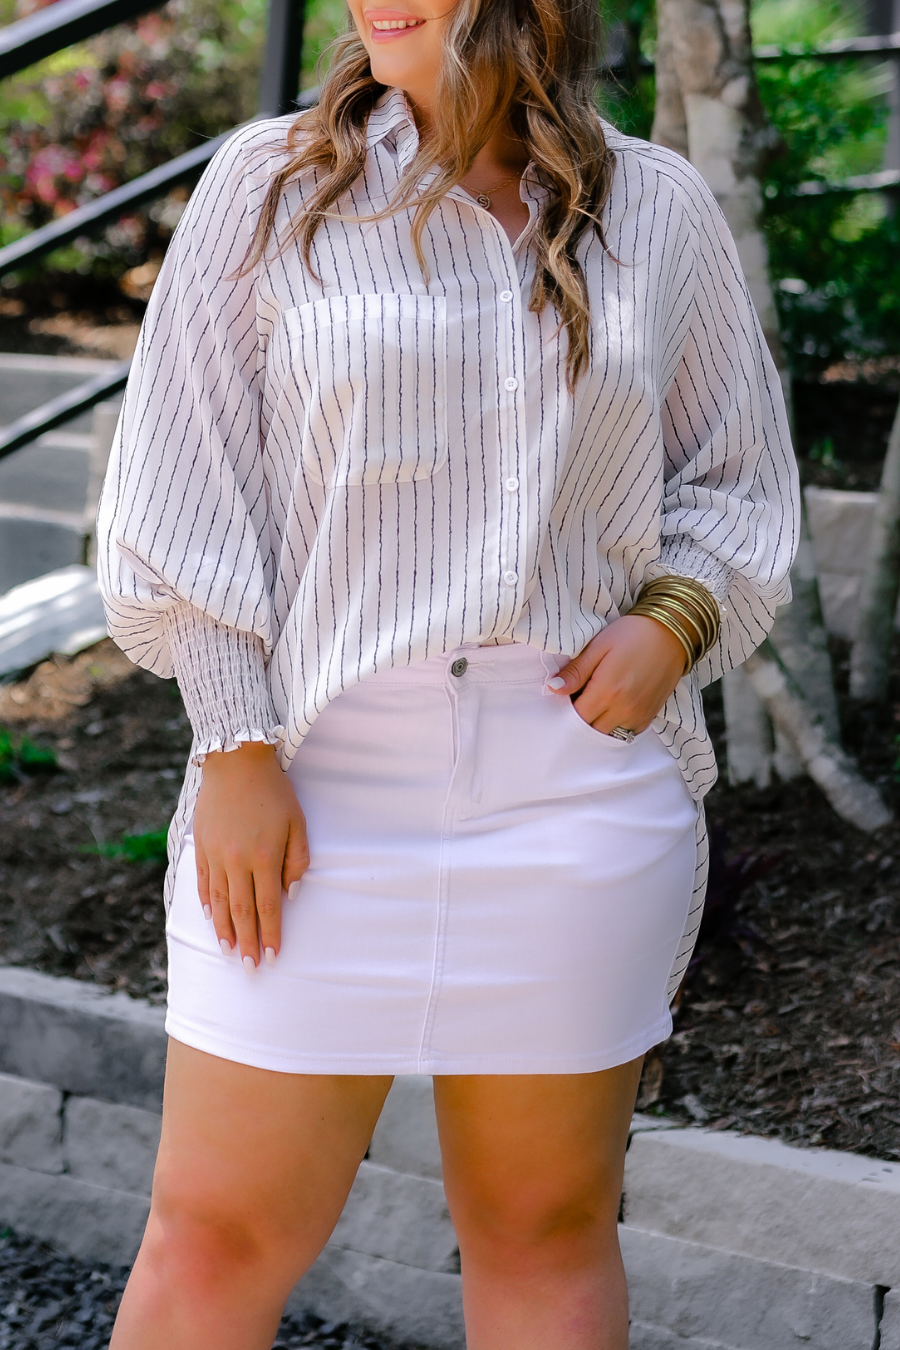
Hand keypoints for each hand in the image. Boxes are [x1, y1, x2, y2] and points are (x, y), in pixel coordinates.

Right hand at [192, 742, 309, 968]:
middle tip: (250, 967)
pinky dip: (206, 903)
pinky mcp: (200, 846)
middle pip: (241, 912)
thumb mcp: (297, 822)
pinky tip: (209, 918)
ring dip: (224, 930)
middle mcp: (235, 861)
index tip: (273, 956)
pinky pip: (202, 882)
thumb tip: (289, 895)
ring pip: (218, 902)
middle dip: (247, 942)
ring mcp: (214, 855)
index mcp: (263, 856)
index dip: (271, 934)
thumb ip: (296, 861)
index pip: (267, 907)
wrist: (235, 759)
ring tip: (229, 950)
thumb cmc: (274, 791)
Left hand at [548, 615, 686, 734]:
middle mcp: (623, 708)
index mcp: (607, 690)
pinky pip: (627, 733)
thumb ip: (576, 671)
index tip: (567, 696)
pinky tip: (612, 709)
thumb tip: (553, 688)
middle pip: (591, 730)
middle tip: (580, 699)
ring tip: (596, 704)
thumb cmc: (632, 634)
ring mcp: (638, 715)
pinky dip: (616, 727)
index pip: (576, 717)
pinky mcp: (650, 716)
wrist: (672, 632)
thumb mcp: (598, 646)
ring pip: (608, 734)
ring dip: (598, 725)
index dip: (566, 710)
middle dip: (580, 719)